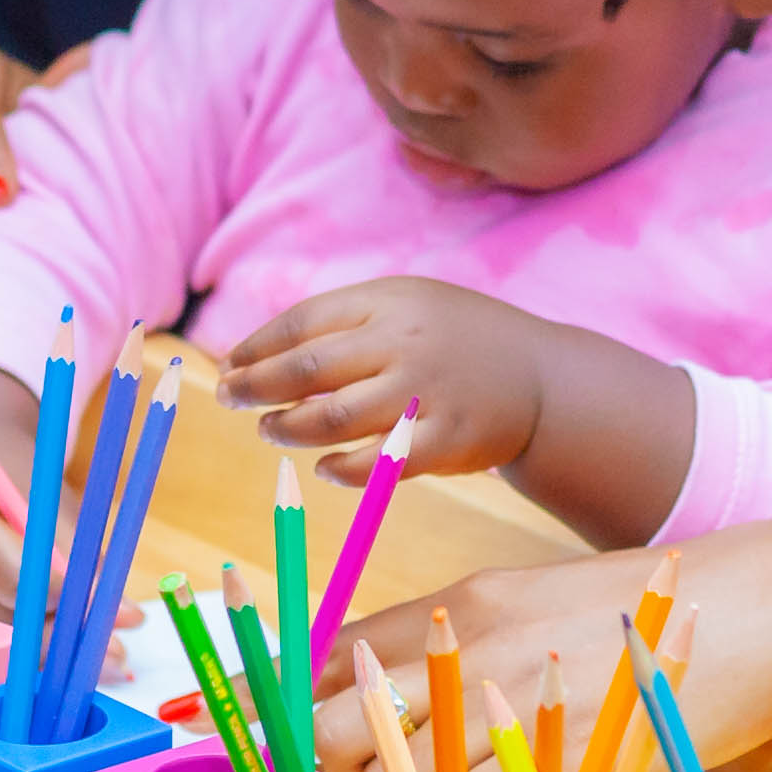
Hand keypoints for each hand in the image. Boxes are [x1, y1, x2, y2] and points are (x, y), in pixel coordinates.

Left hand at [221, 278, 553, 482]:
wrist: (543, 378)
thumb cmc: (456, 341)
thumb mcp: (408, 306)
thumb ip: (345, 323)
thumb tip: (260, 353)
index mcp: (389, 302)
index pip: (303, 322)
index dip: (256, 346)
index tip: (228, 364)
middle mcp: (404, 343)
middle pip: (307, 370)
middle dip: (256, 386)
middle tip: (230, 397)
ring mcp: (426, 393)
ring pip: (333, 418)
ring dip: (289, 427)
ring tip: (270, 428)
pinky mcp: (446, 440)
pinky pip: (379, 462)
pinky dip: (342, 468)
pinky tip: (324, 467)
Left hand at [319, 510, 771, 771]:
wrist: (767, 598)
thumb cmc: (654, 612)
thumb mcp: (536, 604)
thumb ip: (456, 649)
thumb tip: (382, 701)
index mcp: (459, 605)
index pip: (330, 660)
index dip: (292, 711)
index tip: (276, 740)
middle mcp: (468, 646)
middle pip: (340, 729)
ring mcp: (517, 700)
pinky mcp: (570, 755)